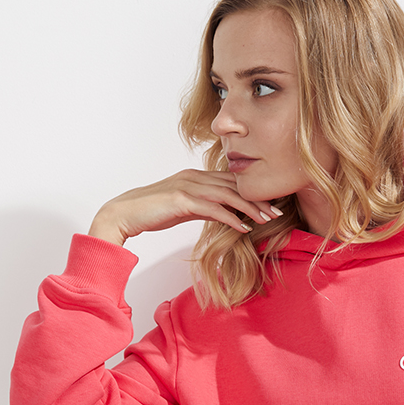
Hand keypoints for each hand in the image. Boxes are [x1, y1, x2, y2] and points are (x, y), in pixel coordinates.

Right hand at [88, 168, 280, 245]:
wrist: (125, 213)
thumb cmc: (154, 212)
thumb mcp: (186, 208)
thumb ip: (206, 207)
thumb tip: (226, 215)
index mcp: (197, 176)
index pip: (232, 181)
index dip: (254, 192)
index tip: (272, 204)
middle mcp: (195, 176)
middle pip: (235, 185)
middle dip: (259, 198)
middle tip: (279, 211)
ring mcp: (188, 185)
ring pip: (228, 194)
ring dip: (251, 207)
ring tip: (268, 220)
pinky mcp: (182, 198)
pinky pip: (213, 207)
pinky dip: (231, 217)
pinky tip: (244, 228)